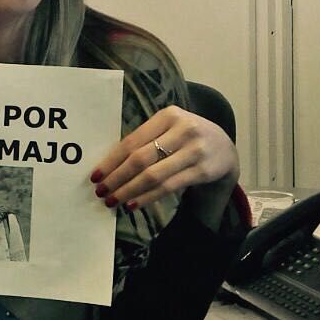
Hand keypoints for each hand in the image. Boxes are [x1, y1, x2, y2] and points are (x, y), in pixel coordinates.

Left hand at [90, 105, 238, 228]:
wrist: (224, 148)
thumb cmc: (185, 137)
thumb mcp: (168, 128)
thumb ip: (144, 140)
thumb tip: (109, 165)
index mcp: (168, 115)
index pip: (132, 141)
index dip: (111, 160)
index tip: (95, 176)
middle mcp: (183, 130)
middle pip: (141, 159)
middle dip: (117, 178)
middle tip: (101, 191)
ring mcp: (195, 151)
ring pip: (154, 176)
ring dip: (129, 191)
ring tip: (114, 201)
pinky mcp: (203, 170)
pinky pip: (169, 187)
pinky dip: (148, 197)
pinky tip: (134, 204)